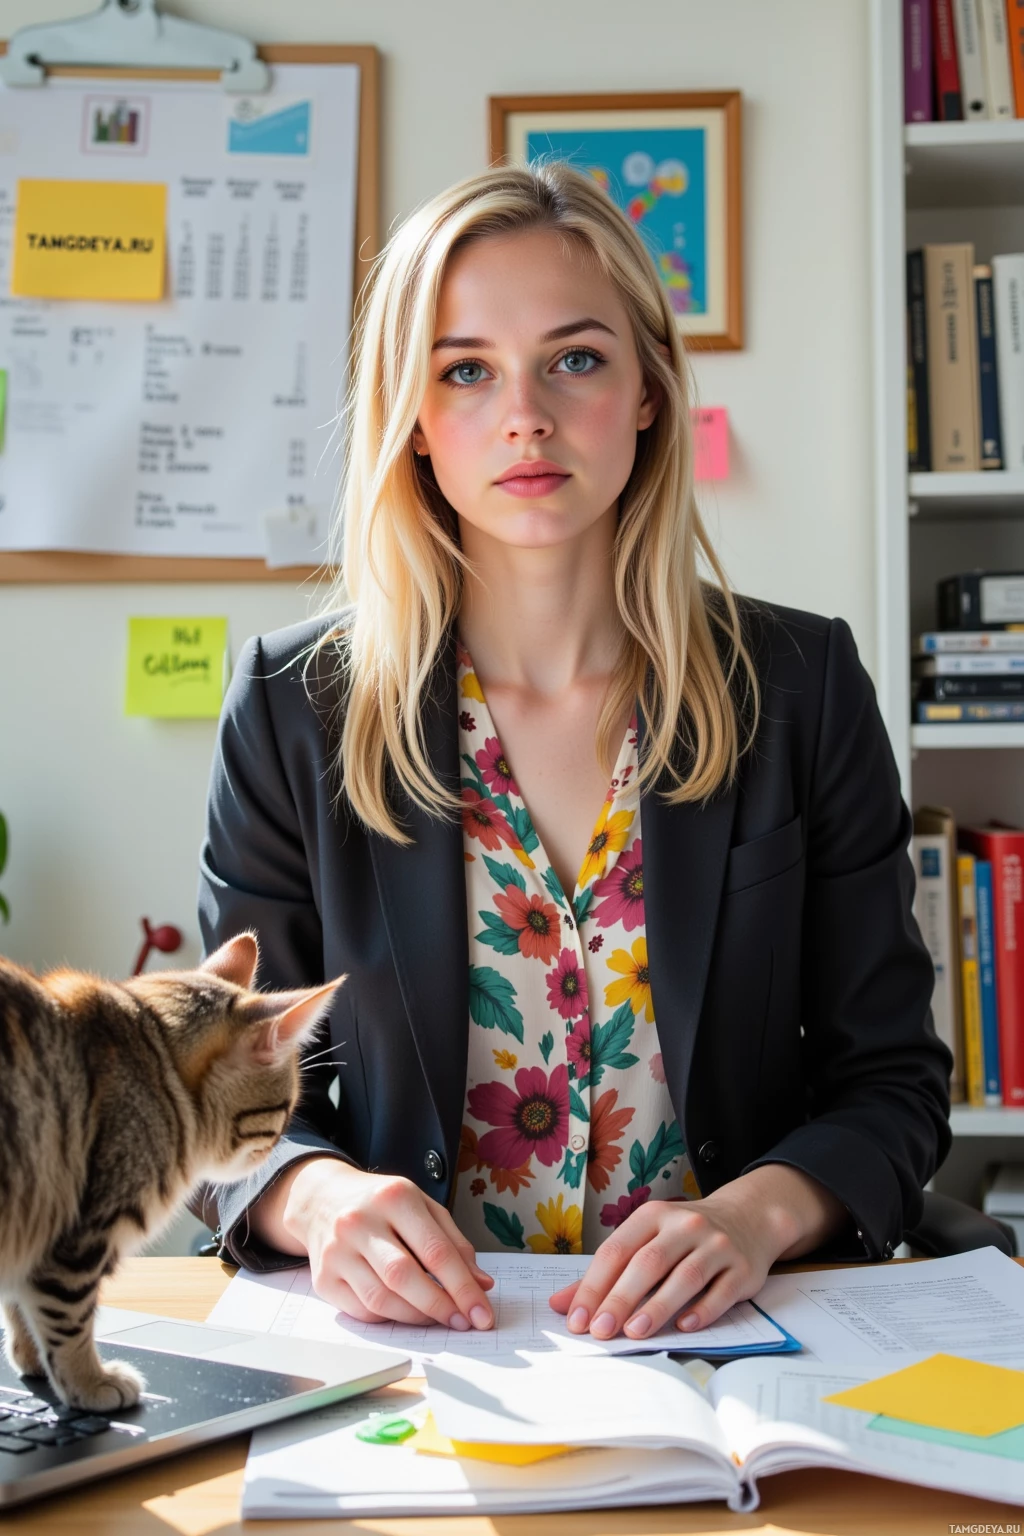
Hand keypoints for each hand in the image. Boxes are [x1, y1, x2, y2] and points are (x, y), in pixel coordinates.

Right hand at [259, 1158, 494, 1329]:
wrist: (323, 1199)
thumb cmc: (382, 1205)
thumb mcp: (422, 1207)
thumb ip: (454, 1243)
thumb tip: (482, 1284)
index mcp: (394, 1197)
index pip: (435, 1250)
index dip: (463, 1287)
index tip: (481, 1313)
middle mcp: (360, 1221)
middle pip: (405, 1276)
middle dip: (440, 1306)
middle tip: (462, 1322)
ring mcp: (336, 1251)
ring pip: (381, 1300)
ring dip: (416, 1317)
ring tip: (437, 1317)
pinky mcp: (323, 1278)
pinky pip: (362, 1311)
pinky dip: (390, 1318)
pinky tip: (405, 1311)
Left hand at [548, 1165, 846, 1340]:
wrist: (748, 1218)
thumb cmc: (685, 1236)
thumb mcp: (646, 1239)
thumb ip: (606, 1273)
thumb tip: (561, 1304)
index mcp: (653, 1216)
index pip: (616, 1250)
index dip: (594, 1285)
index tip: (577, 1319)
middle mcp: (685, 1225)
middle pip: (648, 1262)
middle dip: (621, 1298)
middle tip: (601, 1330)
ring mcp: (717, 1245)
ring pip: (685, 1276)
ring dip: (659, 1305)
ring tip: (636, 1332)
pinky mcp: (742, 1268)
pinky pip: (722, 1291)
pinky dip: (703, 1310)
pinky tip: (684, 1327)